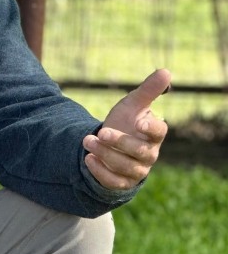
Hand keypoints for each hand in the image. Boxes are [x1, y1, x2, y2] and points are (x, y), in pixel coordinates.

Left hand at [83, 68, 170, 189]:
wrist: (109, 142)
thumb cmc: (125, 121)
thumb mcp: (133, 103)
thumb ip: (148, 90)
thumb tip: (166, 71)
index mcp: (154, 134)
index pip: (159, 132)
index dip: (151, 128)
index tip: (139, 121)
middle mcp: (149, 154)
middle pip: (140, 151)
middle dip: (120, 142)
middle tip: (102, 131)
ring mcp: (137, 170)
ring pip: (125, 166)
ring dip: (105, 153)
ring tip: (87, 140)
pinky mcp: (122, 182)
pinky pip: (114, 182)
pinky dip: (100, 171)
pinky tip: (89, 158)